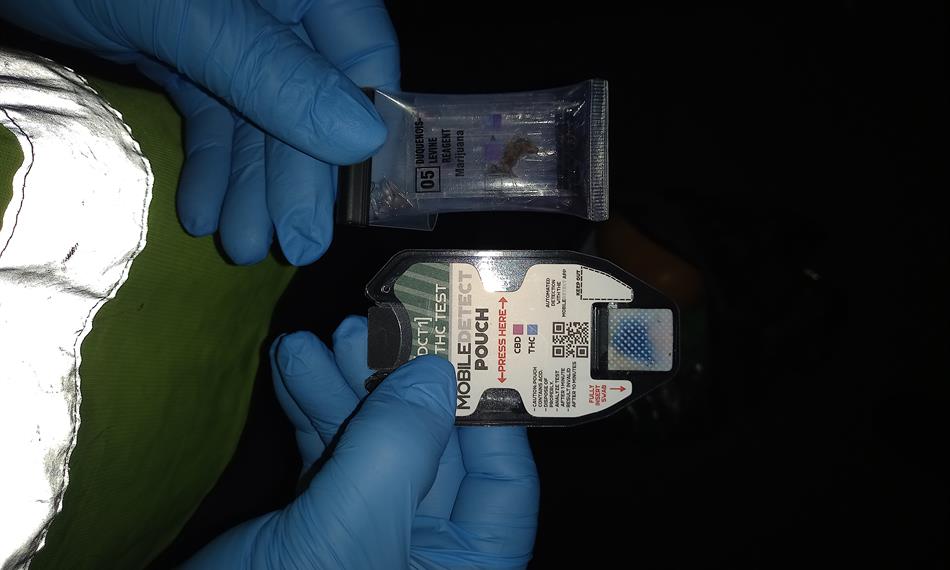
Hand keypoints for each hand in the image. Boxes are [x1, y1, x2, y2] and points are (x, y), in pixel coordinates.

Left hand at [2, 0, 398, 264]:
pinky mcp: (187, 54)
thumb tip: (362, 140)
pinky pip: (214, 117)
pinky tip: (201, 211)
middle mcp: (278, 8)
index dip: (362, 127)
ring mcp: (233, 33)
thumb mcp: (190, 14)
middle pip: (310, 100)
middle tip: (296, 247)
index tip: (351, 197)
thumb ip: (274, 74)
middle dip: (295, 177)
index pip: (363, 54)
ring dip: (249, 186)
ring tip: (240, 245)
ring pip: (259, 120)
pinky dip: (210, 165)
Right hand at [183, 316, 539, 568]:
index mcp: (460, 568)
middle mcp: (423, 552)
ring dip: (341, 387)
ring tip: (315, 339)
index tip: (460, 347)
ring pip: (370, 446)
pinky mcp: (314, 526)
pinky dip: (308, 410)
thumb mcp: (353, 531)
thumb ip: (398, 448)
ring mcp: (367, 536)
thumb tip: (435, 373)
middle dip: (396, 386)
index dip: (487, 412)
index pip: (502, 484)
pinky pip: (325, 457)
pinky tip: (291, 367)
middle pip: (430, 450)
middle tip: (373, 326)